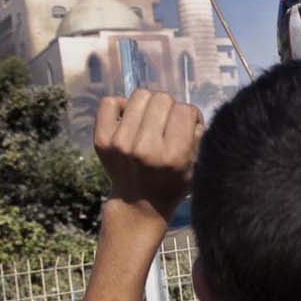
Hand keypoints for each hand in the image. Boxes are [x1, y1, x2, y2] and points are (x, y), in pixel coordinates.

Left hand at [94, 90, 203, 225]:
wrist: (138, 205)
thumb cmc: (173, 183)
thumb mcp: (198, 166)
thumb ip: (199, 137)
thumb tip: (187, 112)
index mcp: (174, 156)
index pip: (186, 111)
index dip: (190, 116)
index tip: (186, 128)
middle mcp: (145, 148)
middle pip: (163, 98)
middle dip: (169, 109)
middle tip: (166, 125)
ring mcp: (120, 143)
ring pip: (140, 95)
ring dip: (148, 105)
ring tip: (149, 121)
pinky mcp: (102, 140)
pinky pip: (110, 102)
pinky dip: (121, 106)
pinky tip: (129, 121)